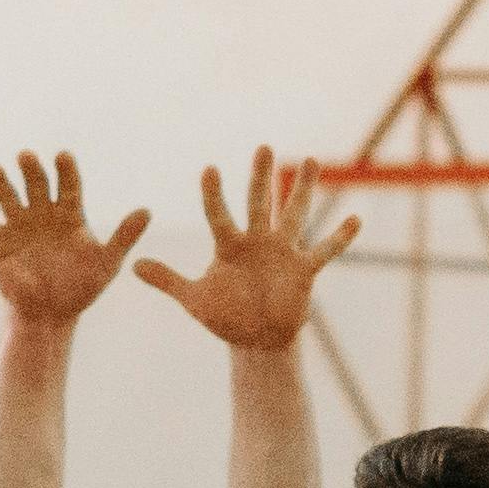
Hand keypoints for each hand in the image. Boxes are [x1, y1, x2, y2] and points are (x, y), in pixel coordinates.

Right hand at [0, 151, 149, 329]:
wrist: (50, 313)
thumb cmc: (81, 287)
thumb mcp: (106, 264)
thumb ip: (124, 237)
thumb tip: (147, 211)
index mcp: (70, 215)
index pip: (68, 186)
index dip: (66, 170)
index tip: (63, 155)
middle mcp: (43, 214)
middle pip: (36, 184)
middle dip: (31, 170)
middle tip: (26, 157)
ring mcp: (19, 225)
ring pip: (8, 197)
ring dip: (0, 183)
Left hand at [138, 146, 359, 354]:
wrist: (257, 339)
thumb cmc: (226, 316)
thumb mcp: (195, 300)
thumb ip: (168, 280)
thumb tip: (133, 265)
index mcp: (230, 245)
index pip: (219, 214)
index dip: (214, 194)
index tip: (209, 170)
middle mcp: (258, 240)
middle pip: (260, 202)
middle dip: (261, 176)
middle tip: (262, 148)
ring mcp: (283, 252)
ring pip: (294, 214)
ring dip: (302, 190)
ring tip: (311, 161)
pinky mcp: (304, 270)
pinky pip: (324, 251)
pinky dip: (340, 237)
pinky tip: (355, 219)